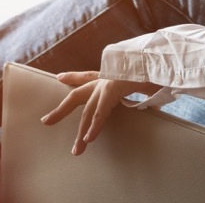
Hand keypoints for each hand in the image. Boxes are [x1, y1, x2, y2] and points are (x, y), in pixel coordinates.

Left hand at [40, 71, 160, 155]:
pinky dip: (94, 127)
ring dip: (82, 133)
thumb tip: (157, 103)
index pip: (88, 75)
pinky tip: (88, 139)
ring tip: (77, 150)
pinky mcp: (111, 90)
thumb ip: (148, 91)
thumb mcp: (149, 80)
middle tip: (46, 121)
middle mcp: (104, 77)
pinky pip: (100, 113)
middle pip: (77, 95)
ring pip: (88, 111)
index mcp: (111, 73)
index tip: (60, 77)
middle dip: (61, 110)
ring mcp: (106, 83)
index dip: (73, 76)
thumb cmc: (154, 66)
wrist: (158, 54)